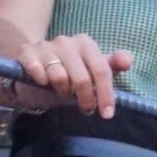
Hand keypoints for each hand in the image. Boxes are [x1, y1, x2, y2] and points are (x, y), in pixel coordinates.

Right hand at [13, 34, 133, 117]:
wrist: (33, 72)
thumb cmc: (68, 74)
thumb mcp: (91, 71)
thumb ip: (111, 66)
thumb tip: (128, 60)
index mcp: (86, 44)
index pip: (102, 71)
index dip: (106, 94)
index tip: (107, 114)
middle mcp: (66, 41)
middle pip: (82, 78)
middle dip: (85, 99)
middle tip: (85, 109)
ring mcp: (46, 45)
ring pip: (59, 77)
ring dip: (62, 91)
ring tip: (62, 92)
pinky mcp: (27, 52)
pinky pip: (38, 72)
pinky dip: (41, 82)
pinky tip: (42, 83)